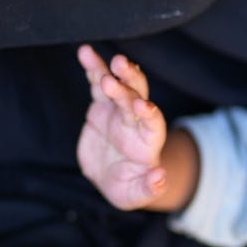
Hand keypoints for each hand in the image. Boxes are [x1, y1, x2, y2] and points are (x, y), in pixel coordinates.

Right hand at [76, 45, 168, 210]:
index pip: (153, 123)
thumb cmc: (128, 187)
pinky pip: (97, 83)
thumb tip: (161, 177)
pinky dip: (93, 68)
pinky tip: (85, 52)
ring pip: (119, 86)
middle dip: (130, 83)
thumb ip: (149, 188)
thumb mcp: (135, 195)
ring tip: (105, 59)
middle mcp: (136, 122)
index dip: (149, 113)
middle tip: (120, 69)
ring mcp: (119, 112)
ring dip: (114, 72)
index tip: (142, 105)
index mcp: (147, 142)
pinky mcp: (101, 108)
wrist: (113, 177)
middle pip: (137, 97)